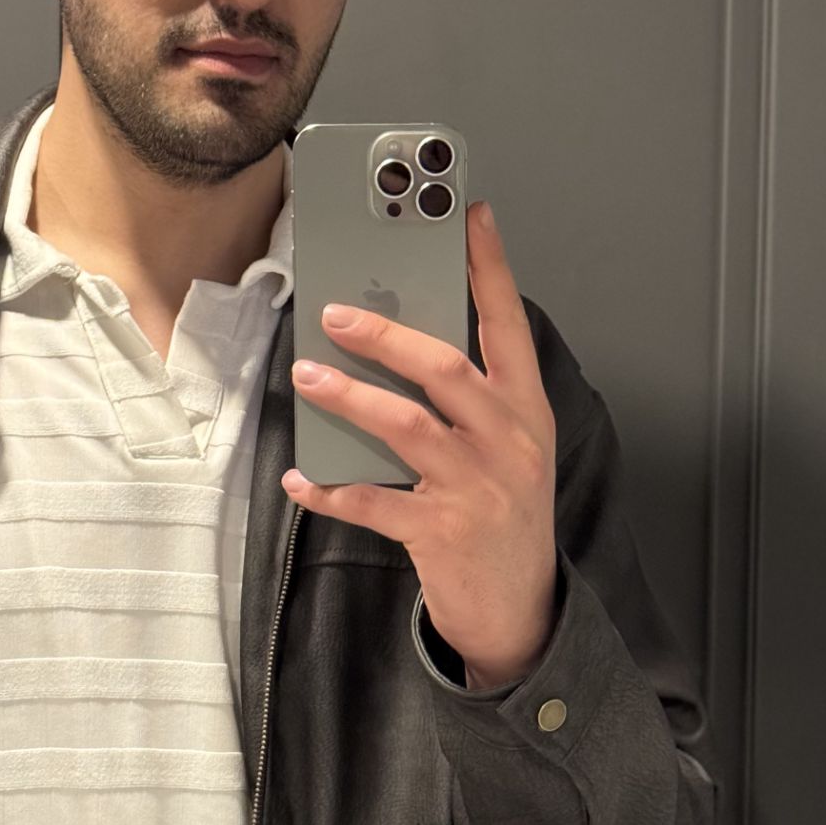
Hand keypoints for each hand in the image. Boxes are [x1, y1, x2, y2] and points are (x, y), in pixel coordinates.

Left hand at [282, 199, 559, 687]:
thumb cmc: (505, 515)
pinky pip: (375, 502)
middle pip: (447, 368)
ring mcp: (479, 487)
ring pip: (408, 426)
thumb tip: (397, 339)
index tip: (466, 214)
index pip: (507, 323)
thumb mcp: (508, 447)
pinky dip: (330, 488)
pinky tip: (300, 476)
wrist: (522, 610)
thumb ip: (471, 398)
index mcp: (525, 410)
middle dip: (388, 335)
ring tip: (309, 377)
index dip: (488, 266)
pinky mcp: (444, 532)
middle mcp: (508, 441)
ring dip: (351, 398)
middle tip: (337, 313)